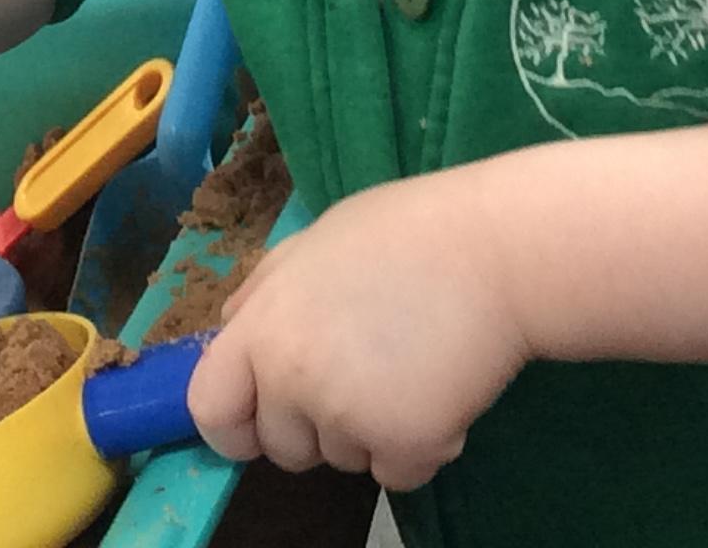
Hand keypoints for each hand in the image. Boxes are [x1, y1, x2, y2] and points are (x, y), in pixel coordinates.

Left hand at [185, 172, 528, 491]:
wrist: (497, 249)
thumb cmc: (407, 234)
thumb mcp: (313, 244)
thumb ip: (266, 294)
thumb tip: (233, 333)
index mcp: (262, 327)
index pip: (210, 408)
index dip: (234, 423)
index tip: (261, 422)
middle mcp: (292, 378)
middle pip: (282, 446)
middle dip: (317, 427)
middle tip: (367, 370)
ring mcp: (346, 416)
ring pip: (343, 460)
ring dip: (372, 432)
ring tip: (411, 363)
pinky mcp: (404, 443)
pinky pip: (398, 474)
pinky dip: (421, 447)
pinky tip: (442, 389)